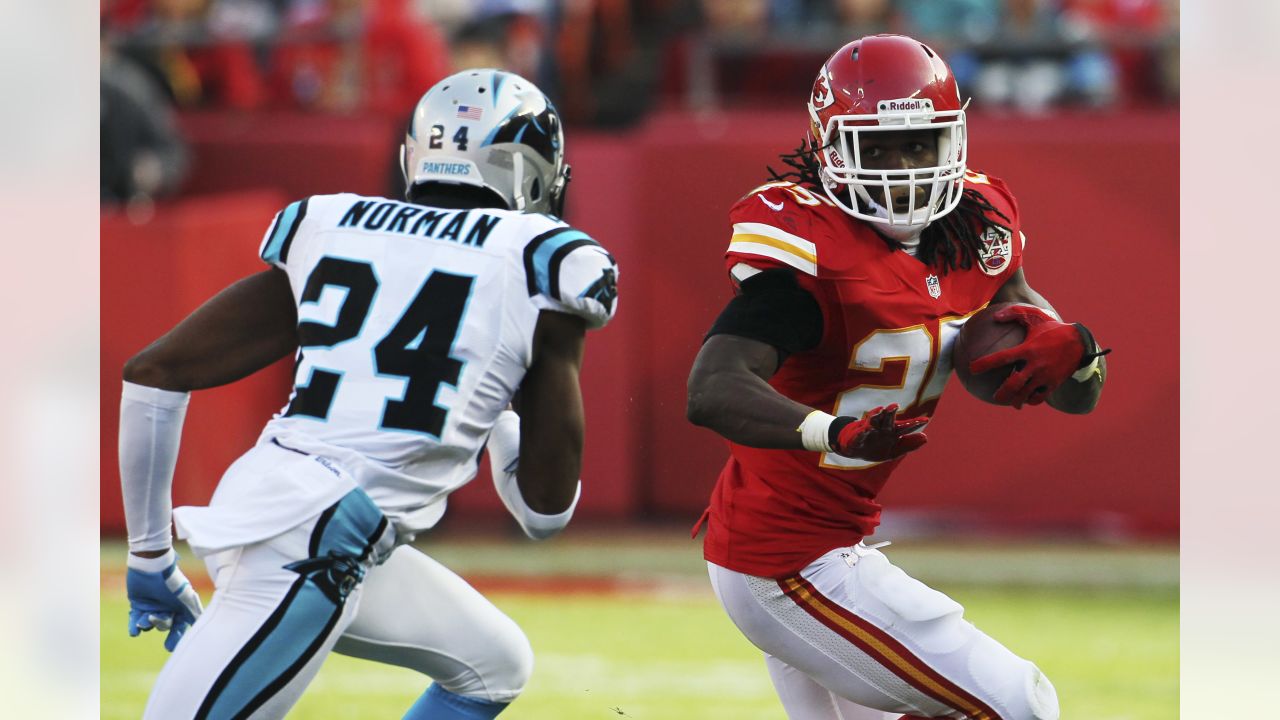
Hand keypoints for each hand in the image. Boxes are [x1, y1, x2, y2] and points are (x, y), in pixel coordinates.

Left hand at [126, 549, 202, 651]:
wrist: (152, 565)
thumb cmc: (173, 582)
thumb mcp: (187, 600)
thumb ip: (194, 615)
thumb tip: (201, 629)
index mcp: (180, 607)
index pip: (180, 625)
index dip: (177, 636)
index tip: (171, 647)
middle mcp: (168, 607)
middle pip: (165, 626)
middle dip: (162, 627)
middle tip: (162, 637)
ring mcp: (153, 606)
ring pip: (150, 624)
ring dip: (148, 624)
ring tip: (145, 619)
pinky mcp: (138, 604)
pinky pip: (135, 619)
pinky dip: (134, 627)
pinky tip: (134, 631)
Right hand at [831, 404, 927, 461]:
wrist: (856, 451)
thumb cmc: (876, 448)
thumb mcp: (894, 451)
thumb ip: (909, 445)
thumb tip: (925, 438)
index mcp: (892, 432)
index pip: (905, 427)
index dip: (914, 423)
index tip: (925, 420)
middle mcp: (882, 428)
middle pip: (888, 419)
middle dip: (891, 412)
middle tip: (895, 405)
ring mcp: (869, 431)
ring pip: (874, 421)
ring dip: (877, 415)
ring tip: (881, 410)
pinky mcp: (858, 437)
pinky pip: (861, 434)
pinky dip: (863, 431)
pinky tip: (866, 428)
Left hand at [969, 305, 1087, 407]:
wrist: (1081, 342)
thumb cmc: (1053, 328)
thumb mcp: (1035, 316)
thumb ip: (1014, 313)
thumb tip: (995, 316)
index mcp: (1028, 349)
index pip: (1002, 358)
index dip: (985, 364)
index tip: (971, 368)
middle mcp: (1036, 365)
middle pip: (1014, 384)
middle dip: (1001, 393)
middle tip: (993, 396)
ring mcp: (1045, 376)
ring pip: (1026, 394)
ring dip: (1015, 401)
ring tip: (1009, 402)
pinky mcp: (1054, 383)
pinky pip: (1040, 397)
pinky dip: (1031, 400)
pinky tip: (1026, 400)